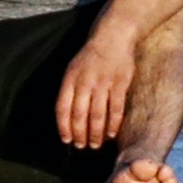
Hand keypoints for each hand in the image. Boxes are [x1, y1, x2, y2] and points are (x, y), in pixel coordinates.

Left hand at [52, 24, 137, 150]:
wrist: (113, 36)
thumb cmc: (91, 55)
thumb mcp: (73, 68)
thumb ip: (70, 89)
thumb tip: (69, 116)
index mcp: (70, 79)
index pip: (63, 108)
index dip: (64, 126)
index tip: (66, 139)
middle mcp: (85, 82)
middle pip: (79, 115)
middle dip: (80, 134)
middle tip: (82, 146)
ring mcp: (103, 83)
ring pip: (97, 115)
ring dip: (95, 133)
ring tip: (95, 145)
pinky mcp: (120, 84)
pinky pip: (115, 109)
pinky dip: (113, 124)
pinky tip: (111, 134)